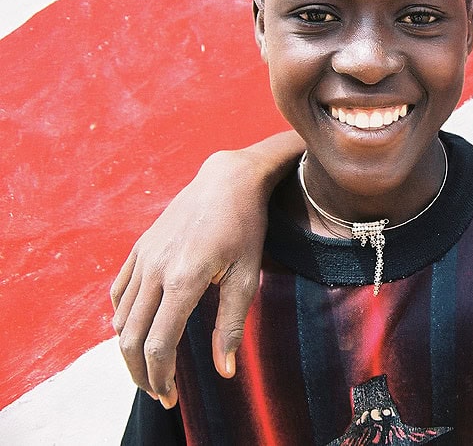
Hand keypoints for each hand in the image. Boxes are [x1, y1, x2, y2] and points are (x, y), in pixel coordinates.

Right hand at [110, 132, 301, 407]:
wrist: (227, 179)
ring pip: (120, 318)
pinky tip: (137, 332)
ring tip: (150, 369)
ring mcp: (142, 257)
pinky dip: (122, 320)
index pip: (158, 344)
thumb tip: (224, 371)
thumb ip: (232, 325)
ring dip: (129, 351)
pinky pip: (118, 293)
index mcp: (184, 279)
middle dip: (140, 373)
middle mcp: (155, 269)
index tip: (171, 398)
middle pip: (130, 338)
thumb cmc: (246, 227)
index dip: (161, 378)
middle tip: (159, 394)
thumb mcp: (247, 277)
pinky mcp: (138, 248)